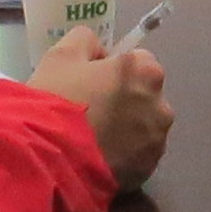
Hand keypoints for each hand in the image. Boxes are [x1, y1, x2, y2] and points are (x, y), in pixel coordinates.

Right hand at [26, 29, 174, 192]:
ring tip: (94, 138)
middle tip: (92, 109)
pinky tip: (99, 157)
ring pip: (144, 126)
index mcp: (145, 72)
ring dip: (128, 128)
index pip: (138, 60)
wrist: (49, 158)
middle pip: (145, 95)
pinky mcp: (148, 170)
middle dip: (126, 99)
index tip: (93, 80)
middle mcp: (161, 105)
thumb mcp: (62, 55)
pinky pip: (138, 155)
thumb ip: (87, 41)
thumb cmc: (58, 100)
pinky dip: (125, 154)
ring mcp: (156, 142)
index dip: (115, 68)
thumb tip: (100, 54)